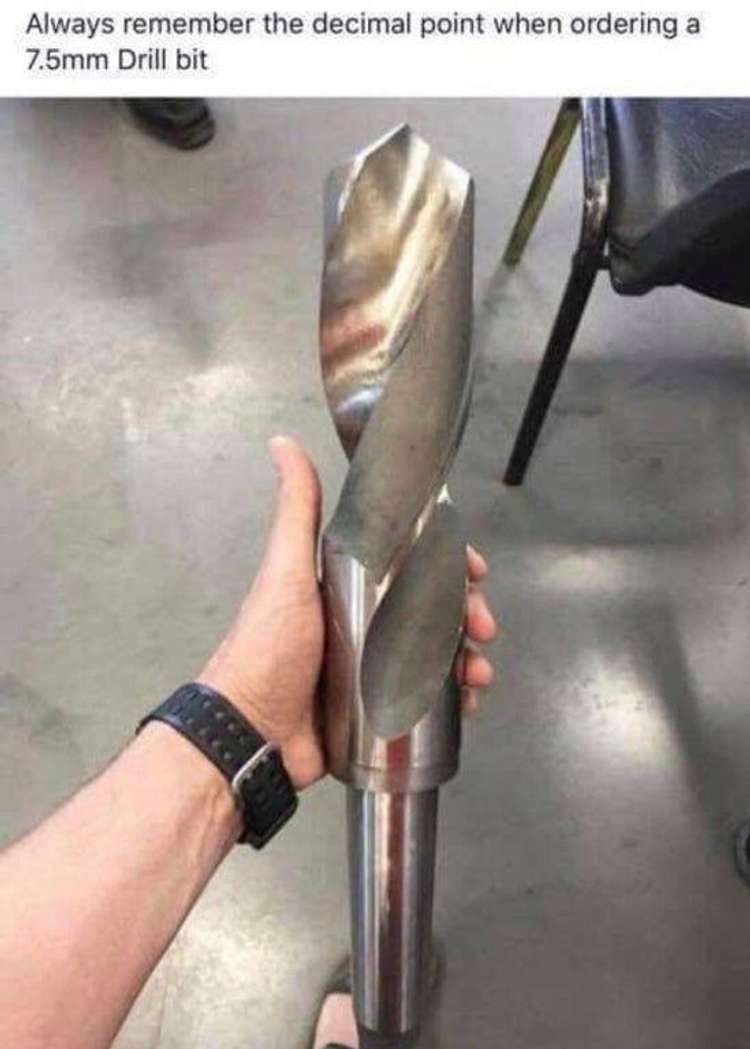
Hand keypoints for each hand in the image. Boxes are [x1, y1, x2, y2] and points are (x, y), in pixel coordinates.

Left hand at [199, 436, 496, 788]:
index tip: (475, 571)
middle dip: (468, 616)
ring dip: (468, 659)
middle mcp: (363, 625)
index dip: (449, 564)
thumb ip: (296, 512)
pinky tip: (470, 703)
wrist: (250, 734)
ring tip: (479, 674)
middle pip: (433, 611)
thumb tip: (283, 442)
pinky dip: (455, 699)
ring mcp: (373, 671)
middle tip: (484, 630)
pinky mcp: (379, 712)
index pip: (412, 565)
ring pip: (438, 656)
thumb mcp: (287, 573)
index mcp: (347, 588)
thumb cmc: (269, 648)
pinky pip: (428, 700)